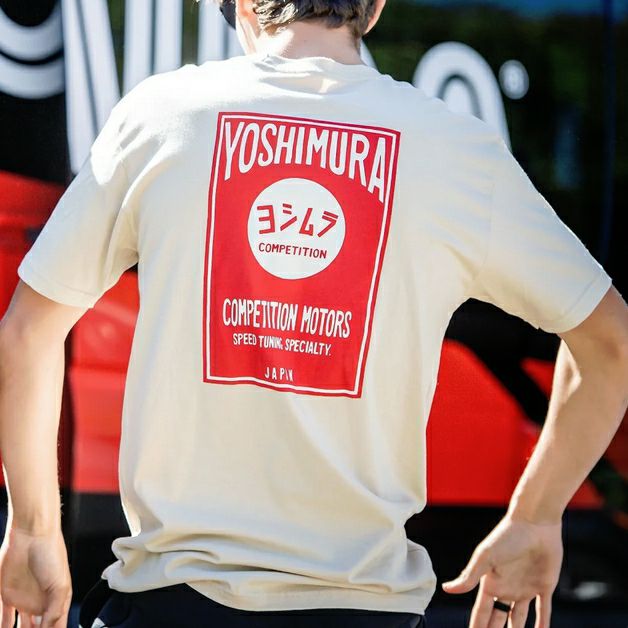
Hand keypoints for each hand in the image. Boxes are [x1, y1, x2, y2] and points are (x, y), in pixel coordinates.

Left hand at [0, 527, 71, 627]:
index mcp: (56, 600)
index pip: (55, 626)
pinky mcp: (5, 595)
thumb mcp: (60, 584)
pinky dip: (2, 627)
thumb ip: (55, 611)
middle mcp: (40, 602)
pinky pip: (3, 618)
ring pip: (20, 627)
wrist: (31, 535)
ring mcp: (23, 600)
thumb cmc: (51, 553)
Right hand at [441, 513, 562, 627]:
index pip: (481, 612)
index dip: (477, 627)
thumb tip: (447, 589)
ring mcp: (525, 588)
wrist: (534, 523)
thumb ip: (469, 575)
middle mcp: (506, 588)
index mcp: (490, 583)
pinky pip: (543, 611)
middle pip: (498, 618)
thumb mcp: (485, 556)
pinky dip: (543, 624)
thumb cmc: (507, 536)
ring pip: (519, 618)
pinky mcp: (544, 586)